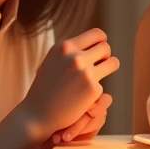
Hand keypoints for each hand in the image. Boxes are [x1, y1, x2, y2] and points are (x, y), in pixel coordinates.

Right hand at [17, 28, 119, 144]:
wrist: (36, 114)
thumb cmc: (45, 88)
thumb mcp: (53, 60)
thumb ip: (71, 51)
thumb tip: (95, 42)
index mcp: (65, 47)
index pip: (97, 34)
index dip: (101, 41)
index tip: (100, 49)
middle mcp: (76, 57)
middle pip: (105, 47)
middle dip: (105, 55)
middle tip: (99, 64)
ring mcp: (86, 73)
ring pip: (113, 62)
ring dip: (109, 67)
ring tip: (99, 75)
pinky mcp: (93, 89)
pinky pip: (103, 85)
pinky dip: (95, 90)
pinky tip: (82, 97)